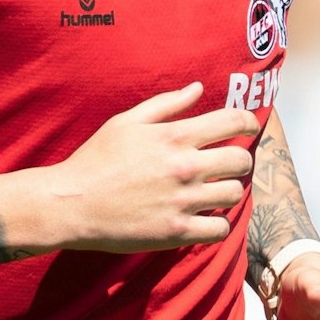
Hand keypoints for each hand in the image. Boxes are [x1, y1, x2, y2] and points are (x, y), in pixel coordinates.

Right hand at [40, 82, 258, 251]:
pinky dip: (216, 225)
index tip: (250, 126)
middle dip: (240, 159)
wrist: (70, 204)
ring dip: (229, 191)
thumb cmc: (95, 159)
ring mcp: (182, 201)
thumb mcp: (126, 122)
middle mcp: (185, 167)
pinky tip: (204, 218)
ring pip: (235, 194)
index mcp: (175, 136)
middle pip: (241, 160)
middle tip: (229, 164)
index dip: (249, 121)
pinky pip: (219, 230)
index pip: (233, 121)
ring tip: (215, 191)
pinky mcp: (176, 231)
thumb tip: (198, 88)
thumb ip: (166, 104)